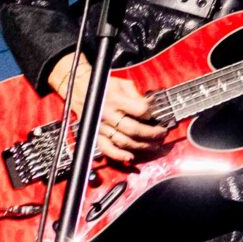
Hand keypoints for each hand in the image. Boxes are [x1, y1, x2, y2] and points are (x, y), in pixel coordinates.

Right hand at [54, 57, 169, 166]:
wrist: (80, 90)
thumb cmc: (104, 86)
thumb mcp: (123, 84)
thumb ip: (137, 95)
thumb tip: (151, 105)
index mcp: (116, 99)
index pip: (140, 110)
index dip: (151, 115)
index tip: (155, 116)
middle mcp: (108, 114)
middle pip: (134, 129)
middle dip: (152, 134)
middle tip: (162, 134)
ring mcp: (101, 126)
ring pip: (124, 142)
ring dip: (142, 146)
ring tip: (155, 146)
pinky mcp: (96, 135)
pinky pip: (107, 149)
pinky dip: (119, 155)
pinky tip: (131, 158)